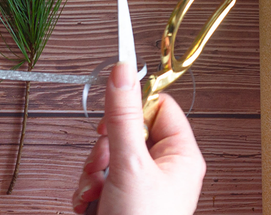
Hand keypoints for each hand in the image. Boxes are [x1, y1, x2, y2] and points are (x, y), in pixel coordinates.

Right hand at [71, 63, 205, 213]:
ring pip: (108, 155)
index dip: (132, 106)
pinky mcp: (122, 201)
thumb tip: (122, 70)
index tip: (113, 113)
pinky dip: (89, 189)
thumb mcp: (129, 164)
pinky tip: (90, 203)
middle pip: (126, 131)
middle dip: (104, 148)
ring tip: (97, 190)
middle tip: (105, 163)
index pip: (158, 106)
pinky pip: (99, 178)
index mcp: (181, 155)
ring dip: (93, 171)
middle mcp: (165, 169)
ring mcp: (143, 186)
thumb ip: (122, 115)